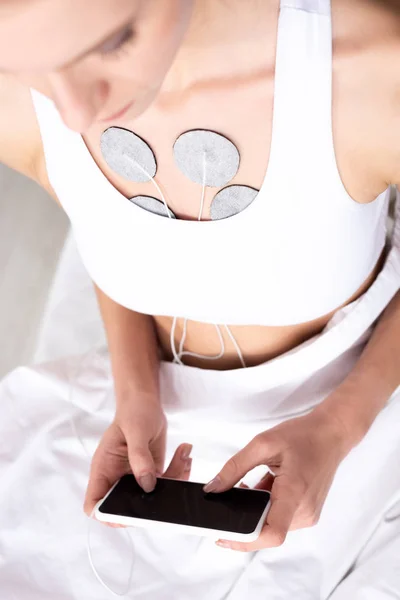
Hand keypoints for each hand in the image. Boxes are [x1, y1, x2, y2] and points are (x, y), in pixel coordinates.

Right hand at [84, 397, 191, 517]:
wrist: (145, 401)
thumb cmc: (133, 412)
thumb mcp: (136, 431)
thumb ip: (139, 458)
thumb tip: (147, 485)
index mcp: (104, 469)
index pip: (94, 503)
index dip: (106, 515)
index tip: (129, 513)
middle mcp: (118, 477)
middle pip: (127, 506)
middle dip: (151, 503)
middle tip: (169, 488)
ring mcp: (135, 477)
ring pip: (152, 497)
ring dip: (173, 482)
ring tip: (183, 458)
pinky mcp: (152, 473)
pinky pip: (166, 483)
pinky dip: (178, 473)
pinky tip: (184, 453)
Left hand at [204, 409, 349, 551]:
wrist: (332, 433)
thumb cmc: (304, 435)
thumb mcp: (263, 444)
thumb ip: (235, 467)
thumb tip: (213, 487)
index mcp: (294, 494)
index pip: (271, 534)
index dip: (244, 540)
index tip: (223, 535)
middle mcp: (304, 511)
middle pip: (266, 528)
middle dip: (246, 514)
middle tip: (236, 490)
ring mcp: (307, 513)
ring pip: (272, 522)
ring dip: (258, 506)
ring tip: (258, 478)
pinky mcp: (307, 511)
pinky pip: (281, 516)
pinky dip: (268, 503)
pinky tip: (268, 481)